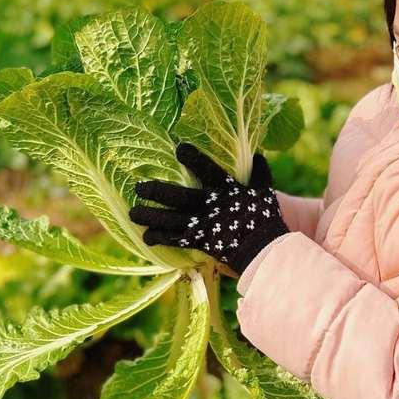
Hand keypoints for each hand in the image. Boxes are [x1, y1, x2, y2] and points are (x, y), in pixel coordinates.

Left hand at [131, 143, 287, 274]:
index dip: (193, 159)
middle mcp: (212, 206)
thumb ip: (259, 172)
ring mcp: (204, 225)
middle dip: (157, 192)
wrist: (265, 250)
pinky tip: (146, 237)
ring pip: (171, 219)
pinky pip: (176, 240)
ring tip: (133, 213)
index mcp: (228, 189)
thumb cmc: (266, 217)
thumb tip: (256, 154)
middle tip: (138, 187)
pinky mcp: (201, 242)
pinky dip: (160, 238)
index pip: (209, 169)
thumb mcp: (264, 190)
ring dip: (150, 216)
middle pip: (179, 196)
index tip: (178, 149)